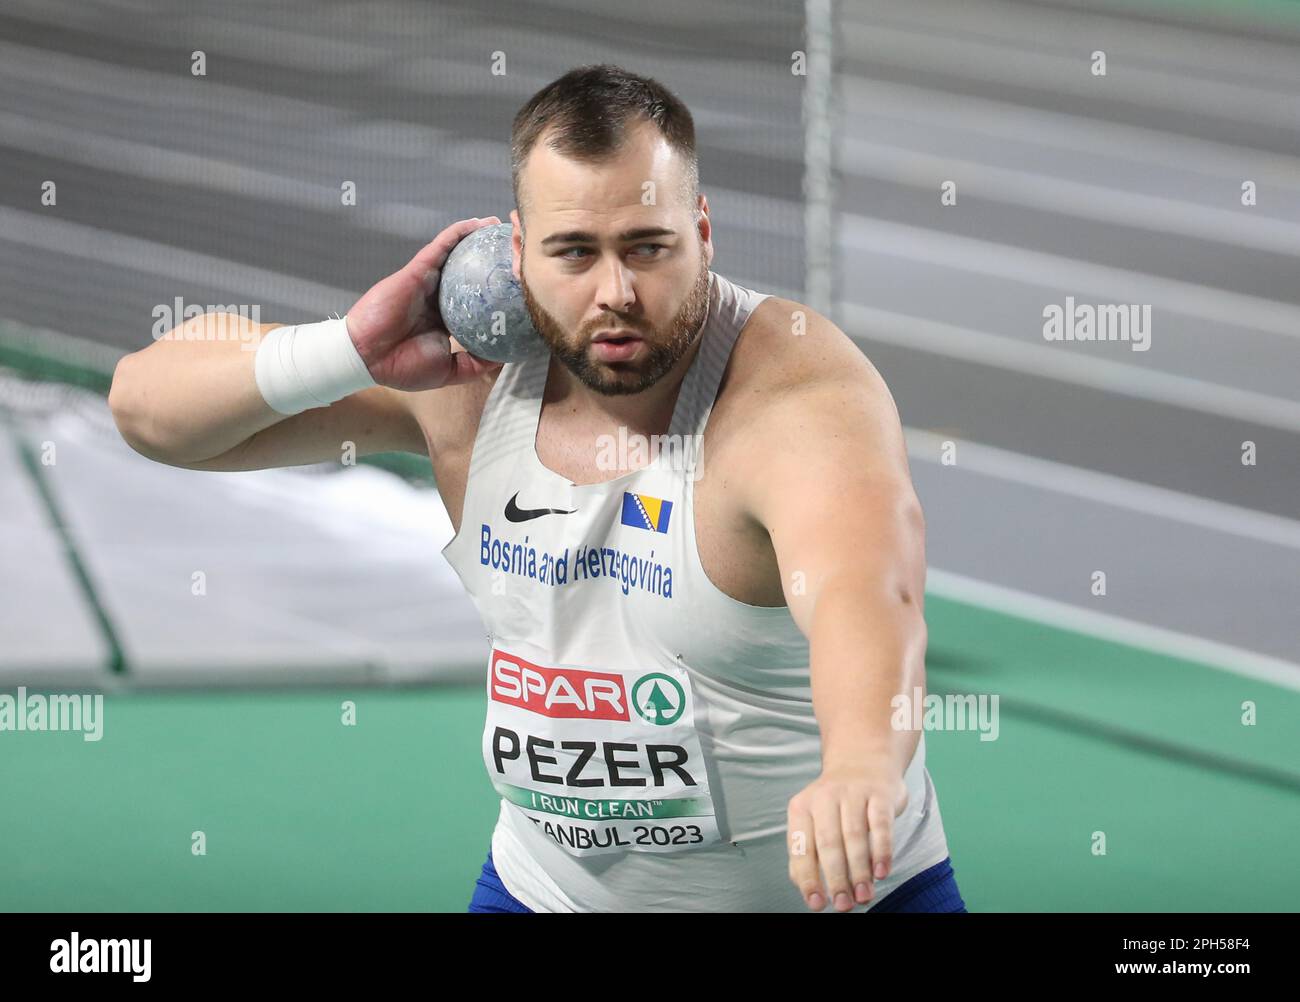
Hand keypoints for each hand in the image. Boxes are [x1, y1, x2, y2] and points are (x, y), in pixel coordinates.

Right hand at [346, 216, 504, 390]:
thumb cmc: (403, 366)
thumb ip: (476, 363)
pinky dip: (459, 233)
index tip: (520, 286)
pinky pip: (441, 246)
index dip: (497, 292)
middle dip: (492, 260)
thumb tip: (505, 356)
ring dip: (479, 238)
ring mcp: (429, 282)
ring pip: (458, 254)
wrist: (369, 357)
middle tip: (517, 250)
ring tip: (502, 228)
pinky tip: (479, 224)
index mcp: (448, 319)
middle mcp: (440, 297)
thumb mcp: (450, 371)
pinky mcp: (418, 270)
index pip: (477, 301)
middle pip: (471, 273)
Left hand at [787, 763, 908, 911]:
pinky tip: (882, 872)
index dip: (808, 878)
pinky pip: (880, 824)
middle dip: (836, 878)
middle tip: (844, 905)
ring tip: (864, 896)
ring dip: (860, 870)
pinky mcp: (879, 794)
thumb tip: (807, 889)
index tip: (816, 904)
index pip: (801, 847)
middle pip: (828, 843)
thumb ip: (808, 851)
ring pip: (854, 836)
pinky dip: (882, 850)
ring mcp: (852, 793)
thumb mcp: (813, 820)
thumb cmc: (835, 803)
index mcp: (801, 808)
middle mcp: (824, 798)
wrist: (863, 760)